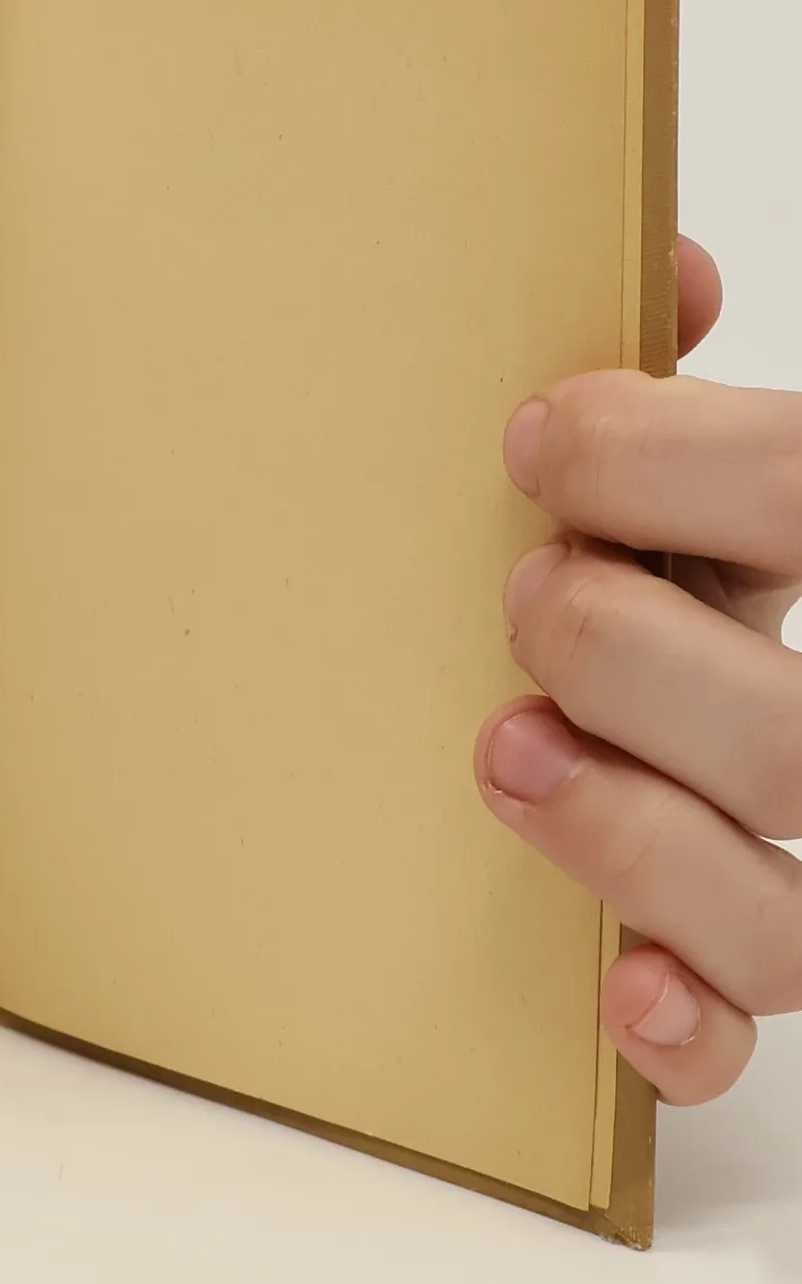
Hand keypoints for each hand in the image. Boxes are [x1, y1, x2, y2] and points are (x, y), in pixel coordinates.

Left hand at [476, 234, 800, 1103]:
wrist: (683, 664)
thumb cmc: (684, 537)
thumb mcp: (697, 452)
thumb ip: (677, 381)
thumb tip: (664, 261)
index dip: (676, 468)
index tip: (537, 438)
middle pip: (790, 738)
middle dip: (635, 657)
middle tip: (528, 596)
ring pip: (786, 911)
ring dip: (635, 837)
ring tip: (509, 750)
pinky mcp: (756, 951)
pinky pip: (747, 1021)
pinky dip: (683, 1016)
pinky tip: (613, 990)